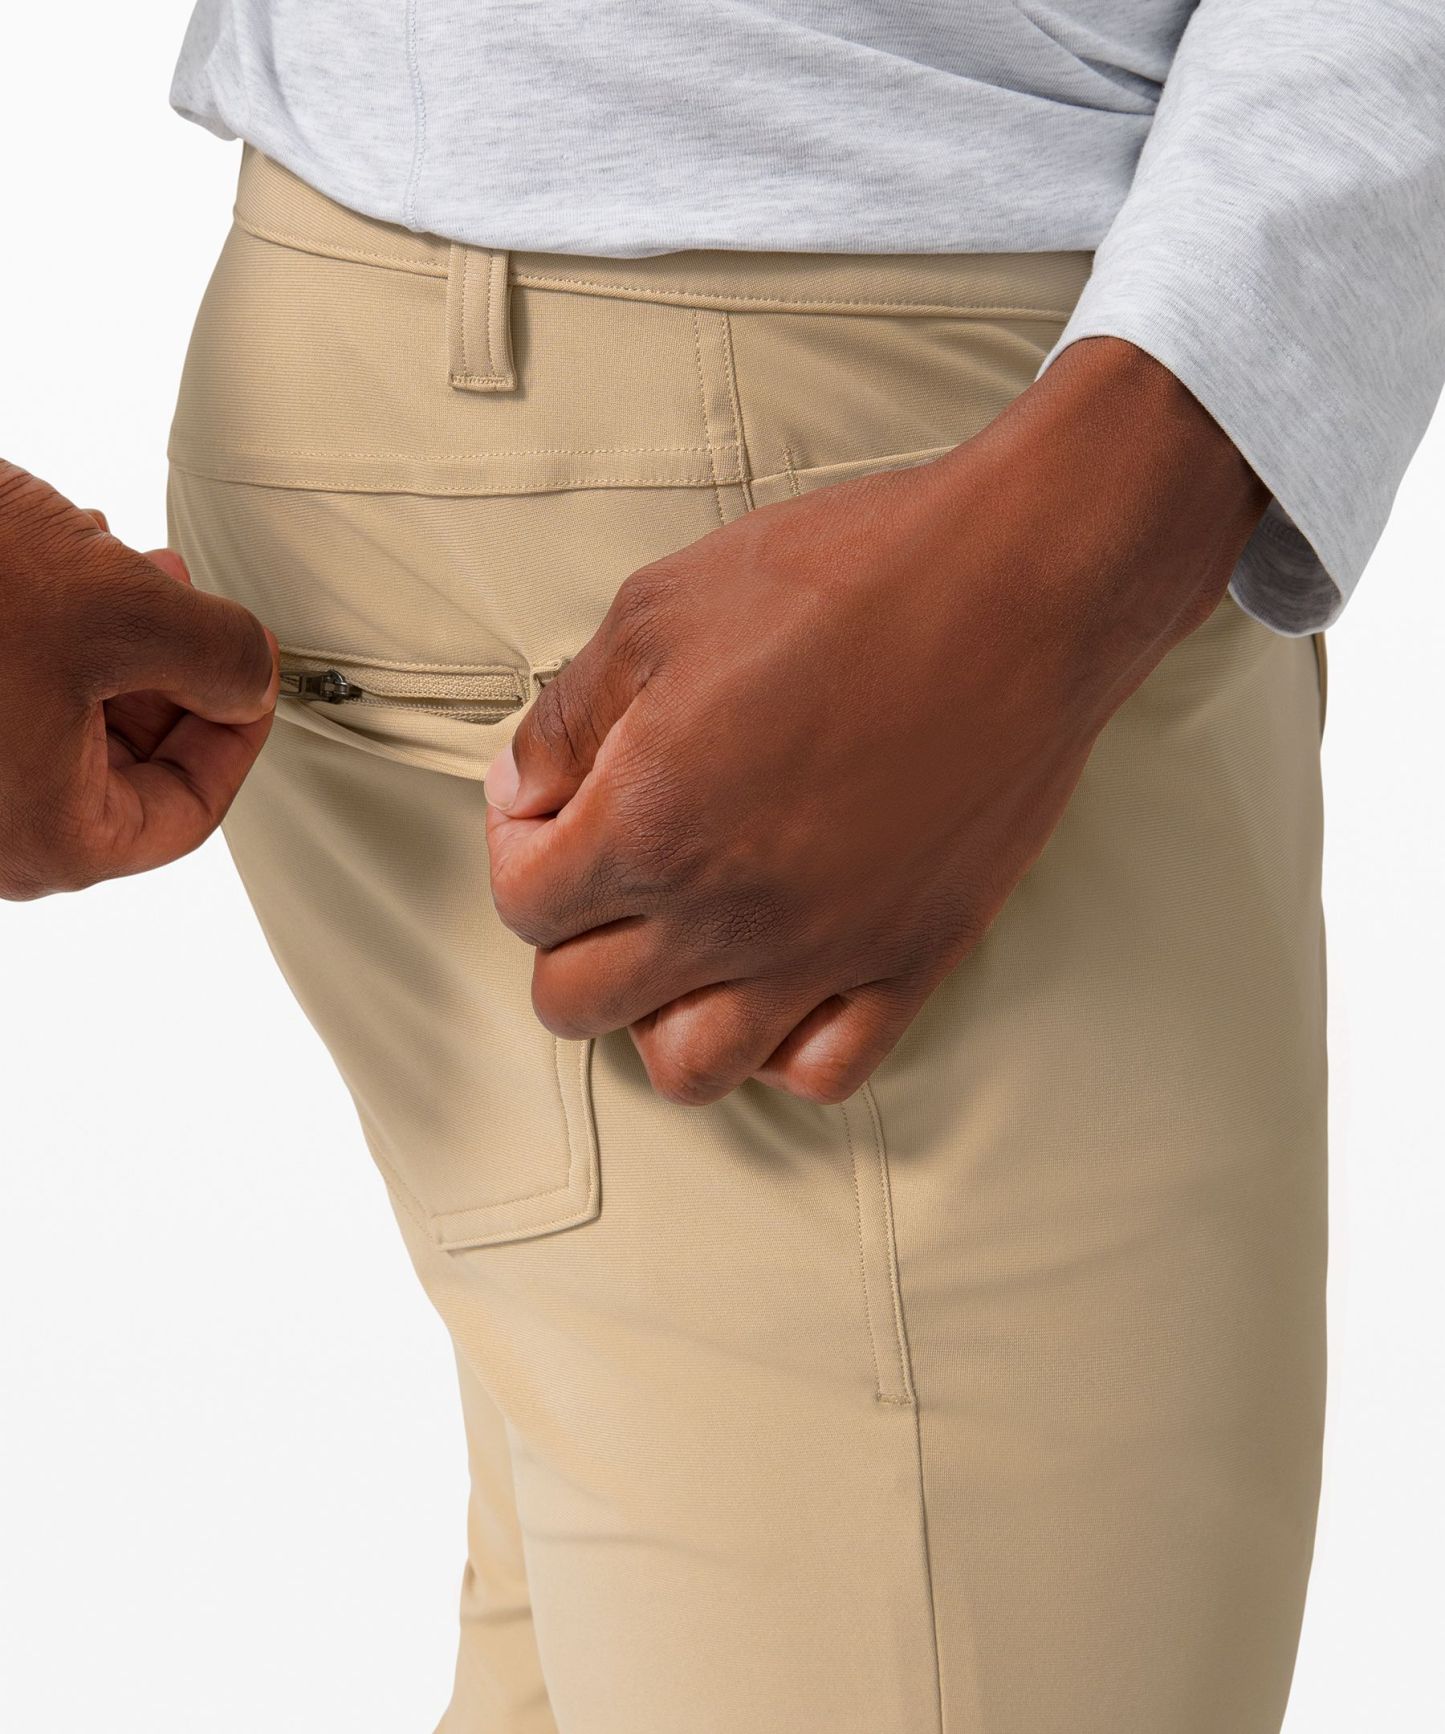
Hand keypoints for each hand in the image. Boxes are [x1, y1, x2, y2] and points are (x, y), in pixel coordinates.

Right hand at [0, 462, 277, 898]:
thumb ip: (222, 657)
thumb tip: (254, 678)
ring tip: (110, 557)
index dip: (235, 733)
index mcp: (54, 842)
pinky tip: (51, 553)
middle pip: (124, 768)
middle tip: (181, 595)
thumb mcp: (124, 610)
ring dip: (107, 638)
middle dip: (166, 671)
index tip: (253, 668)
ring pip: (65, 721)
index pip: (186, 813)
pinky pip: (9, 693)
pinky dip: (47, 632)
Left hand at [485, 338, 1268, 1104]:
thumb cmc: (844, 578)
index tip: (555, 806)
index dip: (520, 849)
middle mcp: (727, 914)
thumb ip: (568, 715)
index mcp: (650, 824)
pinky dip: (784, 1044)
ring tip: (684, 944)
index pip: (523, 907)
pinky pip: (826, 1070)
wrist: (1020, 586)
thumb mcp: (660, 607)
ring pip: (693, 1068)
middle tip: (609, 873)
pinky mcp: (913, 958)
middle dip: (569, 941)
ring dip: (660, 1015)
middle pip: (579, 1005)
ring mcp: (824, 950)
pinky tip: (782, 976)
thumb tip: (524, 790)